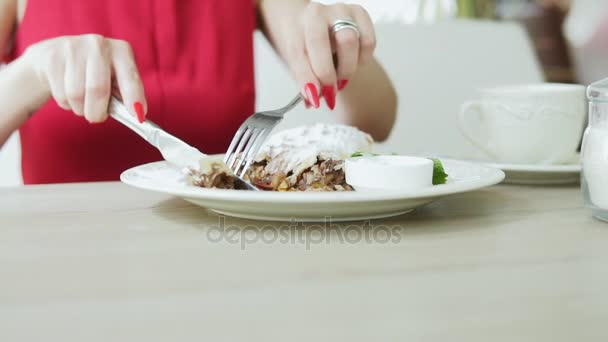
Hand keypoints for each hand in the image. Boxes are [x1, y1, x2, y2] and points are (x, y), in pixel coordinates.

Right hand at [23, 34, 146, 122]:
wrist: (53, 58)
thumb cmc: (92, 74)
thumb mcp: (113, 80)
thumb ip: (124, 96)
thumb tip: (135, 116)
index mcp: (121, 51)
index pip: (130, 77)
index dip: (134, 97)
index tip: (138, 115)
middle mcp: (98, 45)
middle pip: (98, 89)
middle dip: (97, 111)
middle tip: (96, 117)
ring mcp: (73, 48)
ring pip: (77, 95)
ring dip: (80, 108)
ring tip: (82, 100)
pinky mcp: (52, 57)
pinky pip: (61, 94)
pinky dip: (66, 103)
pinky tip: (66, 91)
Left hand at [285, 2, 375, 109]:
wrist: (320, 26)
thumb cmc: (308, 47)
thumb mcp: (300, 64)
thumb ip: (306, 83)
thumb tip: (313, 102)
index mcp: (294, 25)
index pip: (298, 52)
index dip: (306, 78)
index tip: (314, 98)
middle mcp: (315, 14)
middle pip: (320, 42)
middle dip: (326, 74)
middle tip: (330, 92)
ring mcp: (339, 11)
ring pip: (348, 41)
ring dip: (346, 68)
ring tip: (341, 79)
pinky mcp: (360, 13)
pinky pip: (367, 41)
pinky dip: (362, 59)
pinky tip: (353, 63)